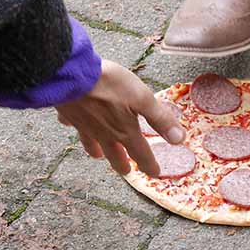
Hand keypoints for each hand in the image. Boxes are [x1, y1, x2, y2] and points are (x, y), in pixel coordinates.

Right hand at [55, 60, 184, 174]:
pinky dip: (75, 127)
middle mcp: (104, 134)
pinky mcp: (70, 115)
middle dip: (122, 164)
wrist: (72, 76)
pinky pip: (73, 125)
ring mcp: (85, 126)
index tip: (154, 173)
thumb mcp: (142, 98)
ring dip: (97, 152)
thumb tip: (179, 140)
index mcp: (124, 131)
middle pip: (115, 155)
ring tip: (99, 155)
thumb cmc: (109, 84)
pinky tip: (72, 124)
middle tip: (127, 171)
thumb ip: (160, 119)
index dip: (149, 165)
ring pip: (92, 145)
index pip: (141, 153)